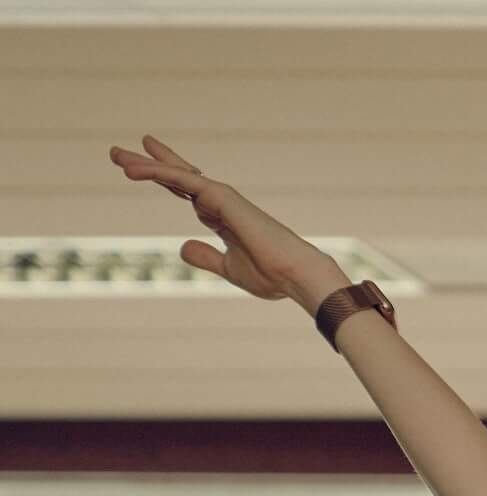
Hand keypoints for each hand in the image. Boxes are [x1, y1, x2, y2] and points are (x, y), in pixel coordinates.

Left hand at [107, 136, 345, 308]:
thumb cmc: (272, 276)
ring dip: (145, 164)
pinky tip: (133, 170)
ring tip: (116, 156)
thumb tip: (182, 248)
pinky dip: (158, 171)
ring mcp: (222, 198)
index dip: (164, 179)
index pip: (186, 193)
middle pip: (177, 177)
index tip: (140, 170)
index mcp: (223, 219)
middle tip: (118, 153)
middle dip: (149, 164)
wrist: (296, 275)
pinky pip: (183, 179)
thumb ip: (205, 257)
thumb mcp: (228, 268)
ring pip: (176, 175)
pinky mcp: (222, 197)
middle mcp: (221, 203)